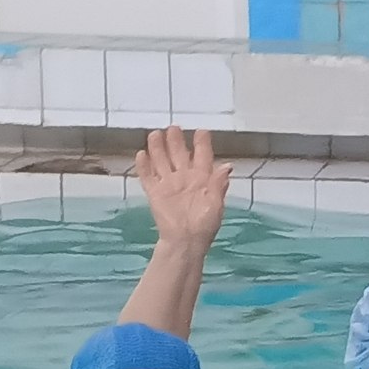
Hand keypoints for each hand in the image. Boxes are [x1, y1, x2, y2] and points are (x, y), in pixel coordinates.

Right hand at [133, 126, 230, 248]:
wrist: (186, 241)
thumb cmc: (205, 225)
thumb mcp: (216, 205)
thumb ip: (219, 184)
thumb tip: (228, 166)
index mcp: (203, 180)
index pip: (202, 156)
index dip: (202, 144)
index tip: (201, 131)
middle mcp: (185, 178)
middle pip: (179, 155)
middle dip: (176, 141)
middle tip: (173, 127)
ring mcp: (169, 185)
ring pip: (162, 161)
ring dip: (158, 148)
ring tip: (155, 134)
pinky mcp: (155, 193)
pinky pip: (148, 177)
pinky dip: (144, 166)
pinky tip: (141, 154)